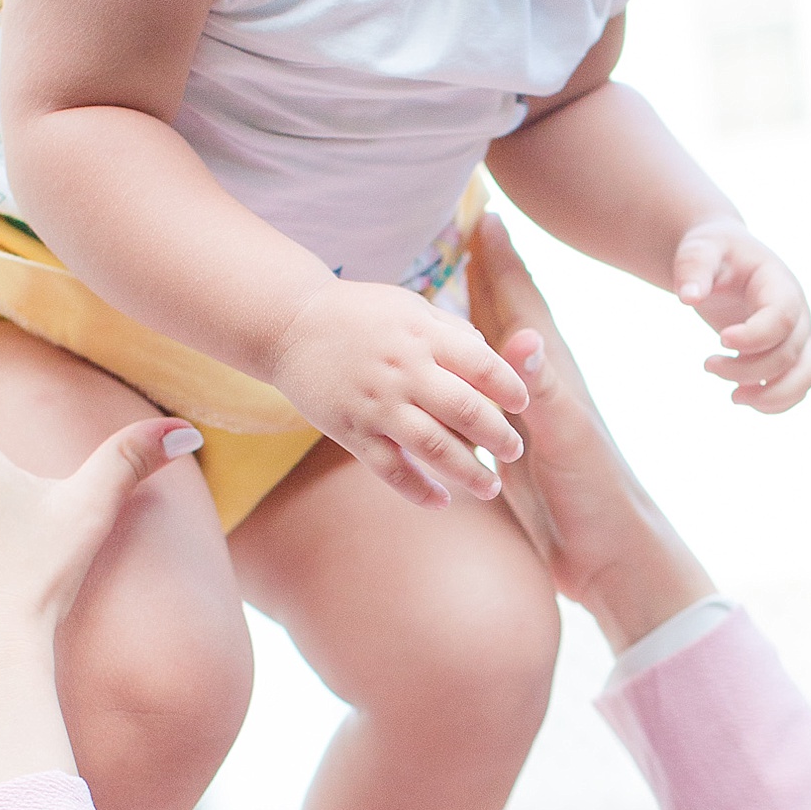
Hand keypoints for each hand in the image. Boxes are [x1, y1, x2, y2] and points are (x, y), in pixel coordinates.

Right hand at [268, 280, 528, 506]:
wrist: (287, 323)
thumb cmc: (358, 311)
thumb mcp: (410, 307)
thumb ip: (452, 330)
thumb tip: (492, 355)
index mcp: (424, 336)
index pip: (482, 366)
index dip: (510, 388)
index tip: (523, 405)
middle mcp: (404, 370)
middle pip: (466, 411)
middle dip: (498, 436)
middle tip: (514, 452)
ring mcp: (377, 404)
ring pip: (434, 447)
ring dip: (468, 472)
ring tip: (491, 488)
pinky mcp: (351, 430)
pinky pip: (390, 469)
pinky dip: (418, 490)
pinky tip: (442, 502)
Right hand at [467, 216, 715, 650]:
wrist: (612, 554)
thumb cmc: (598, 494)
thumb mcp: (568, 438)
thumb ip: (544, 388)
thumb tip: (518, 336)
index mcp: (552, 375)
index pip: (522, 304)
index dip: (502, 262)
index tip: (485, 215)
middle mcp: (539, 389)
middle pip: (505, 320)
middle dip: (486, 276)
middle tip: (464, 231)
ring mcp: (525, 420)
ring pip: (490, 360)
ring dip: (472, 325)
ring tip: (448, 292)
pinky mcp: (513, 453)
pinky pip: (482, 403)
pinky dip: (466, 383)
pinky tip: (451, 381)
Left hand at [672, 223, 810, 412]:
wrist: (726, 258)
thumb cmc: (714, 252)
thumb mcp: (700, 250)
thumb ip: (693, 268)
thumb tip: (688, 297)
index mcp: (780, 284)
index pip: (781, 318)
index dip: (754, 337)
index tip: (720, 340)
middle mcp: (798, 312)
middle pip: (788, 354)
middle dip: (747, 369)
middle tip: (707, 364)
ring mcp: (799, 334)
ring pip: (805, 376)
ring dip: (771, 395)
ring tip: (733, 397)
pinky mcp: (791, 352)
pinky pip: (799, 385)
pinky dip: (776, 402)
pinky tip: (743, 397)